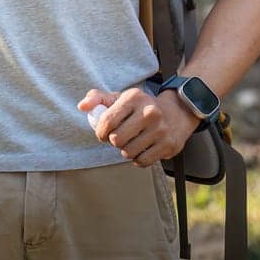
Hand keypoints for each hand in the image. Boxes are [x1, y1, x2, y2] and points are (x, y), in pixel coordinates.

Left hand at [78, 86, 201, 167]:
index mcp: (134, 97)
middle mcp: (149, 112)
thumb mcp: (120, 97)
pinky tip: (141, 149)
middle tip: (118, 138)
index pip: (107, 121)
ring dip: (125, 151)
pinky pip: (142, 161)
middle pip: (117, 139)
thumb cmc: (141, 107)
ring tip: (130, 142)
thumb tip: (82, 107)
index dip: (100, 132)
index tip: (103, 133)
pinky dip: (137, 159)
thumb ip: (97, 98)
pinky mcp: (168, 145)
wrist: (176, 113)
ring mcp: (160, 129)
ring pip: (128, 152)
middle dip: (113, 141)